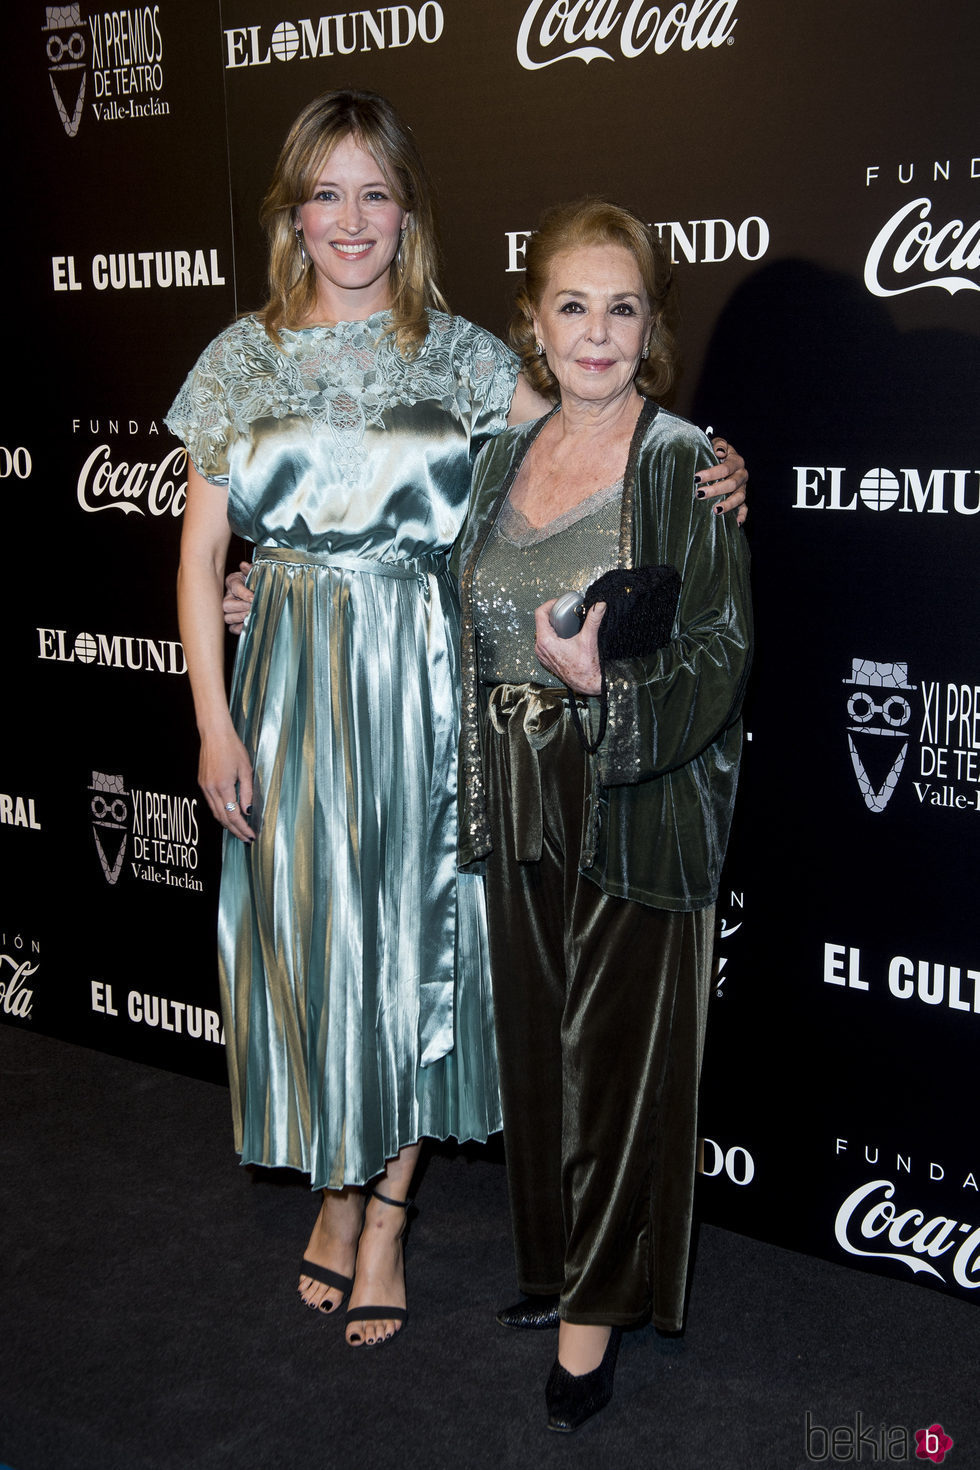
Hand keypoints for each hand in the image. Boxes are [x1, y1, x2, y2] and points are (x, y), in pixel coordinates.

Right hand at [198, 727, 255, 841]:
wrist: (214, 735)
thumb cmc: (232, 748)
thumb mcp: (246, 770)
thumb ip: (247, 792)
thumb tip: (247, 811)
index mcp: (223, 786)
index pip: (234, 816)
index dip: (243, 828)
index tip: (251, 836)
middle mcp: (211, 789)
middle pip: (223, 818)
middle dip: (235, 831)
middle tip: (246, 839)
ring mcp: (204, 787)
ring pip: (215, 813)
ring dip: (227, 825)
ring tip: (238, 831)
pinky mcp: (202, 783)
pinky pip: (211, 804)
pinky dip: (220, 814)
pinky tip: (228, 816)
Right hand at [223, 561, 253, 633]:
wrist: (260, 590)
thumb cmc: (255, 581)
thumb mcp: (255, 573)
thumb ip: (251, 570)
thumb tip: (244, 565)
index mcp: (232, 582)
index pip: (234, 588)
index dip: (243, 593)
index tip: (253, 597)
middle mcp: (227, 597)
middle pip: (226, 605)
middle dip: (241, 606)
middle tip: (253, 607)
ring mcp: (228, 611)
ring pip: (227, 617)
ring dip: (240, 617)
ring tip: (252, 614)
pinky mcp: (233, 623)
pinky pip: (232, 628)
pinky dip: (240, 628)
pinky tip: (248, 623)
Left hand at [534, 601, 604, 695]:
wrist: (588, 684)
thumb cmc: (585, 667)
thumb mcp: (589, 639)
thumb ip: (593, 619)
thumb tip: (599, 605)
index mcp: (545, 641)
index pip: (539, 614)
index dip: (549, 604)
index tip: (559, 602)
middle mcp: (540, 649)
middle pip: (541, 622)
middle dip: (552, 614)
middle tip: (565, 610)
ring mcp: (542, 655)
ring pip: (542, 633)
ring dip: (552, 625)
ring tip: (565, 622)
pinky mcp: (546, 660)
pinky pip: (544, 643)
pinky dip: (553, 636)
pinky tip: (564, 636)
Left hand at [696, 438, 747, 525]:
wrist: (722, 458)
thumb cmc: (715, 452)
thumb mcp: (716, 443)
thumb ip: (718, 444)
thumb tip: (719, 452)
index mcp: (736, 461)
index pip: (725, 468)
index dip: (711, 473)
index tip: (696, 478)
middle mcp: (742, 475)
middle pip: (731, 484)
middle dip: (715, 490)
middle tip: (699, 494)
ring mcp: (743, 488)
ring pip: (739, 498)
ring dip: (728, 505)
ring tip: (715, 510)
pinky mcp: (743, 500)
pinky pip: (745, 509)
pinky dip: (742, 516)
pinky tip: (736, 524)